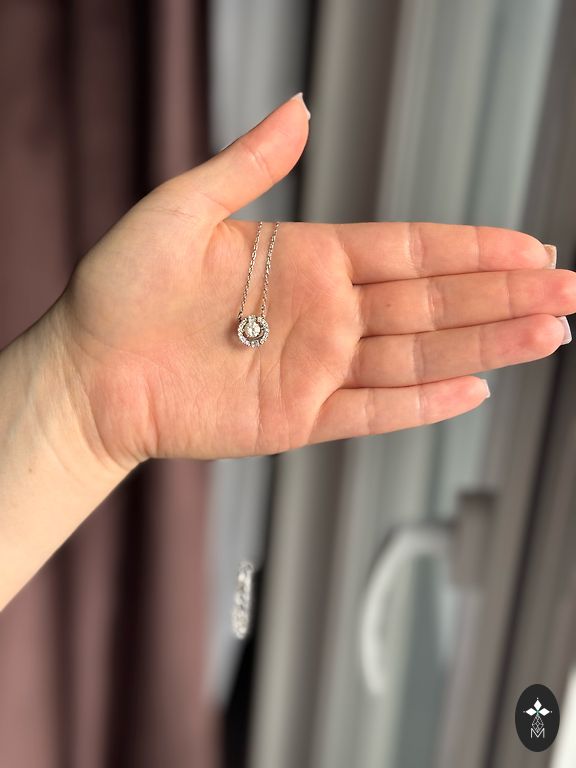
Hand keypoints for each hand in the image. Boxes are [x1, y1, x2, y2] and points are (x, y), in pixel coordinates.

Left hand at [54, 93, 575, 466]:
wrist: (86, 370)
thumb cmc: (120, 288)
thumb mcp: (181, 207)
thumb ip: (248, 164)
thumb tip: (300, 109)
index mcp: (305, 260)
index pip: (407, 249)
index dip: (470, 248)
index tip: (527, 247)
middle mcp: (323, 314)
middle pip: (431, 302)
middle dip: (501, 296)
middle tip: (567, 291)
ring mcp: (316, 368)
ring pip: (417, 356)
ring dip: (485, 344)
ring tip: (547, 333)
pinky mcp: (299, 418)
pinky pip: (374, 410)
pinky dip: (423, 403)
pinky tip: (473, 387)